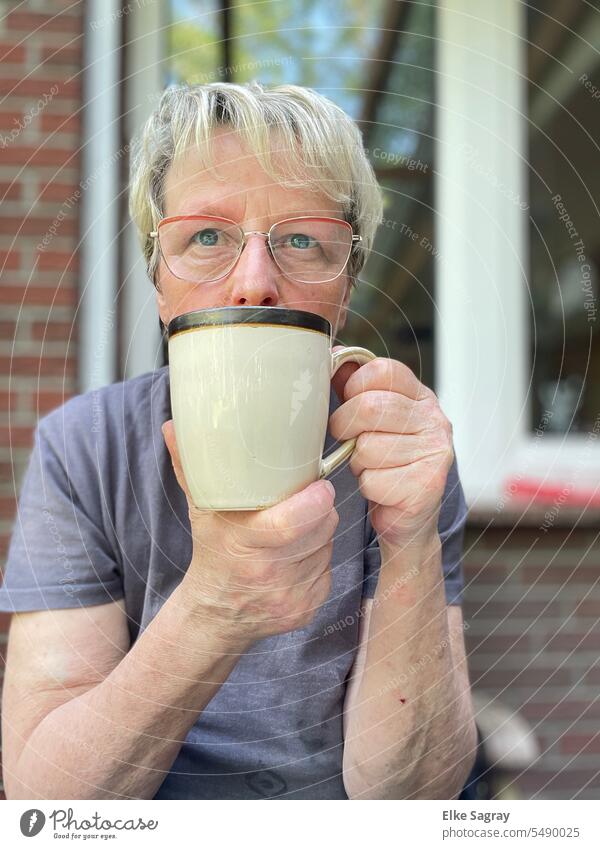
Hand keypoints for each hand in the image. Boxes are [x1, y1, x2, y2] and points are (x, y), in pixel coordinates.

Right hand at [162, 420, 338, 646]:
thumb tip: (173, 426)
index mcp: (243, 546)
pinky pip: (329, 571)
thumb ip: (190, 469)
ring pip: (328, 548)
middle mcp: (268, 575)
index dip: (315, 502)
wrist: (214, 615)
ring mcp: (289, 596)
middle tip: (311, 498)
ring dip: (321, 533)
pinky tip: (300, 554)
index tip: (321, 486)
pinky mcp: (306, 610)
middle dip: (321, 510)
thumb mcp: (201, 511)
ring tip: (300, 526)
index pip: (292, 523)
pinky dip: (320, 558)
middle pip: (320, 529)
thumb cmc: (212, 553)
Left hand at [330, 351, 453, 545]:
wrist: (409, 515)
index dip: (354, 387)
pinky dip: (369, 487)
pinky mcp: (428, 485)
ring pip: (368, 447)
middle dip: (346, 427)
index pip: (382, 371)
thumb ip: (355, 388)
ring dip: (358, 462)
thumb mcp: (374, 419)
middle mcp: (435, 420)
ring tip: (373, 467)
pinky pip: (374, 480)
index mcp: (420, 396)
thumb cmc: (387, 461)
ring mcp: (435, 452)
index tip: (350, 403)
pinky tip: (383, 488)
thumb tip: (334, 357)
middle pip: (370, 407)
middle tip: (349, 440)